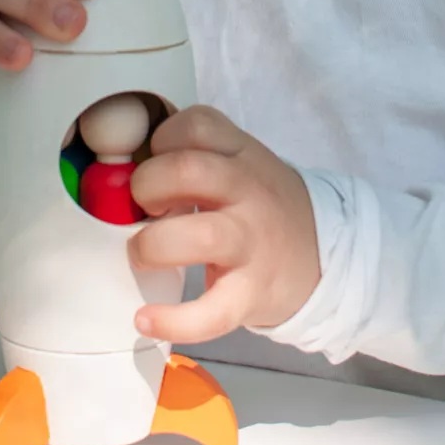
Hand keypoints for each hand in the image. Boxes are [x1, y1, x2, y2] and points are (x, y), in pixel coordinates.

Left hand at [129, 106, 320, 342]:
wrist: (323, 256)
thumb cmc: (262, 207)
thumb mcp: (241, 166)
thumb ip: (196, 157)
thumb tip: (120, 171)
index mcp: (242, 155)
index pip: (198, 124)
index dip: (162, 139)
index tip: (155, 161)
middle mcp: (249, 191)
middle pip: (189, 170)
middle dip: (147, 186)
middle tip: (144, 208)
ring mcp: (252, 242)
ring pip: (200, 235)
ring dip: (153, 245)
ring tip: (142, 255)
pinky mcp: (252, 293)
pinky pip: (212, 311)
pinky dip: (173, 319)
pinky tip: (145, 319)